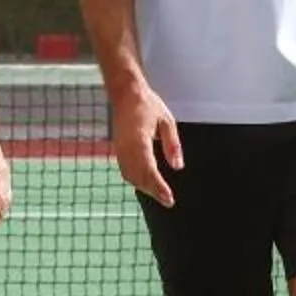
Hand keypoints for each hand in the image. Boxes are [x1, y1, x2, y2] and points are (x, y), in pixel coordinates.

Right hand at [109, 80, 180, 206]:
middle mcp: (126, 146)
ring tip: (159, 194)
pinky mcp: (118, 149)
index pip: (148, 168)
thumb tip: (177, 166)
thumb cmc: (147, 105)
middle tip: (168, 201)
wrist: (125, 94)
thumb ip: (172, 144)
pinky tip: (146, 184)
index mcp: (139, 138)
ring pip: (130, 175)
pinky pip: (125, 169)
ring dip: (144, 187)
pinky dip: (135, 179)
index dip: (158, 186)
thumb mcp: (167, 121)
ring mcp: (120, 148)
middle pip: (138, 176)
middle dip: (153, 190)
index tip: (169, 198)